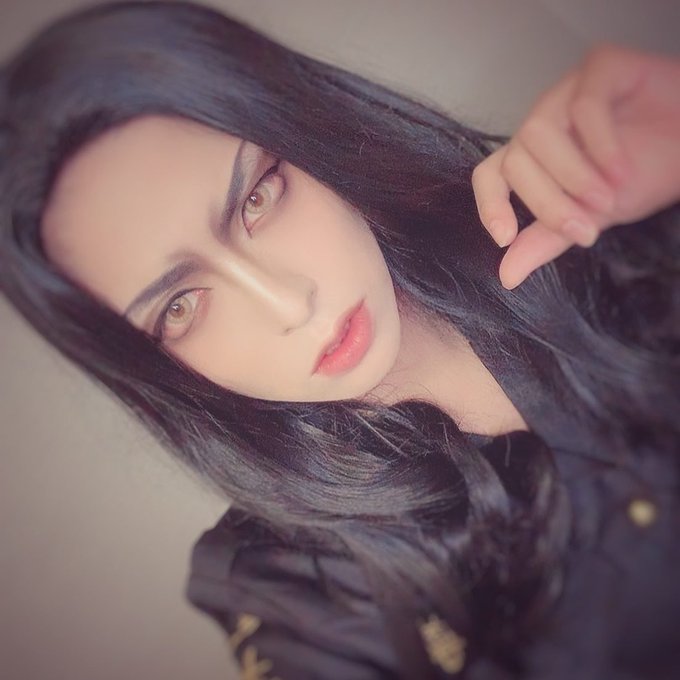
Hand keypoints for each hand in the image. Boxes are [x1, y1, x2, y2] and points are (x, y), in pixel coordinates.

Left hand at [472, 45, 679, 288]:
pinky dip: (600, 144)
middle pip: (515, 161)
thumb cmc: (641, 176)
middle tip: (586, 229)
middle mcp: (542, 123)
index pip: (489, 176)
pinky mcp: (601, 67)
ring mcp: (567, 92)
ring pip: (537, 131)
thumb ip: (546, 241)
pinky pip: (583, 105)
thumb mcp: (588, 218)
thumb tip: (507, 277)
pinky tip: (621, 171)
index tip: (504, 239)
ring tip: (608, 200)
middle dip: (546, 203)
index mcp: (531, 158)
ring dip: (572, 175)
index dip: (489, 205)